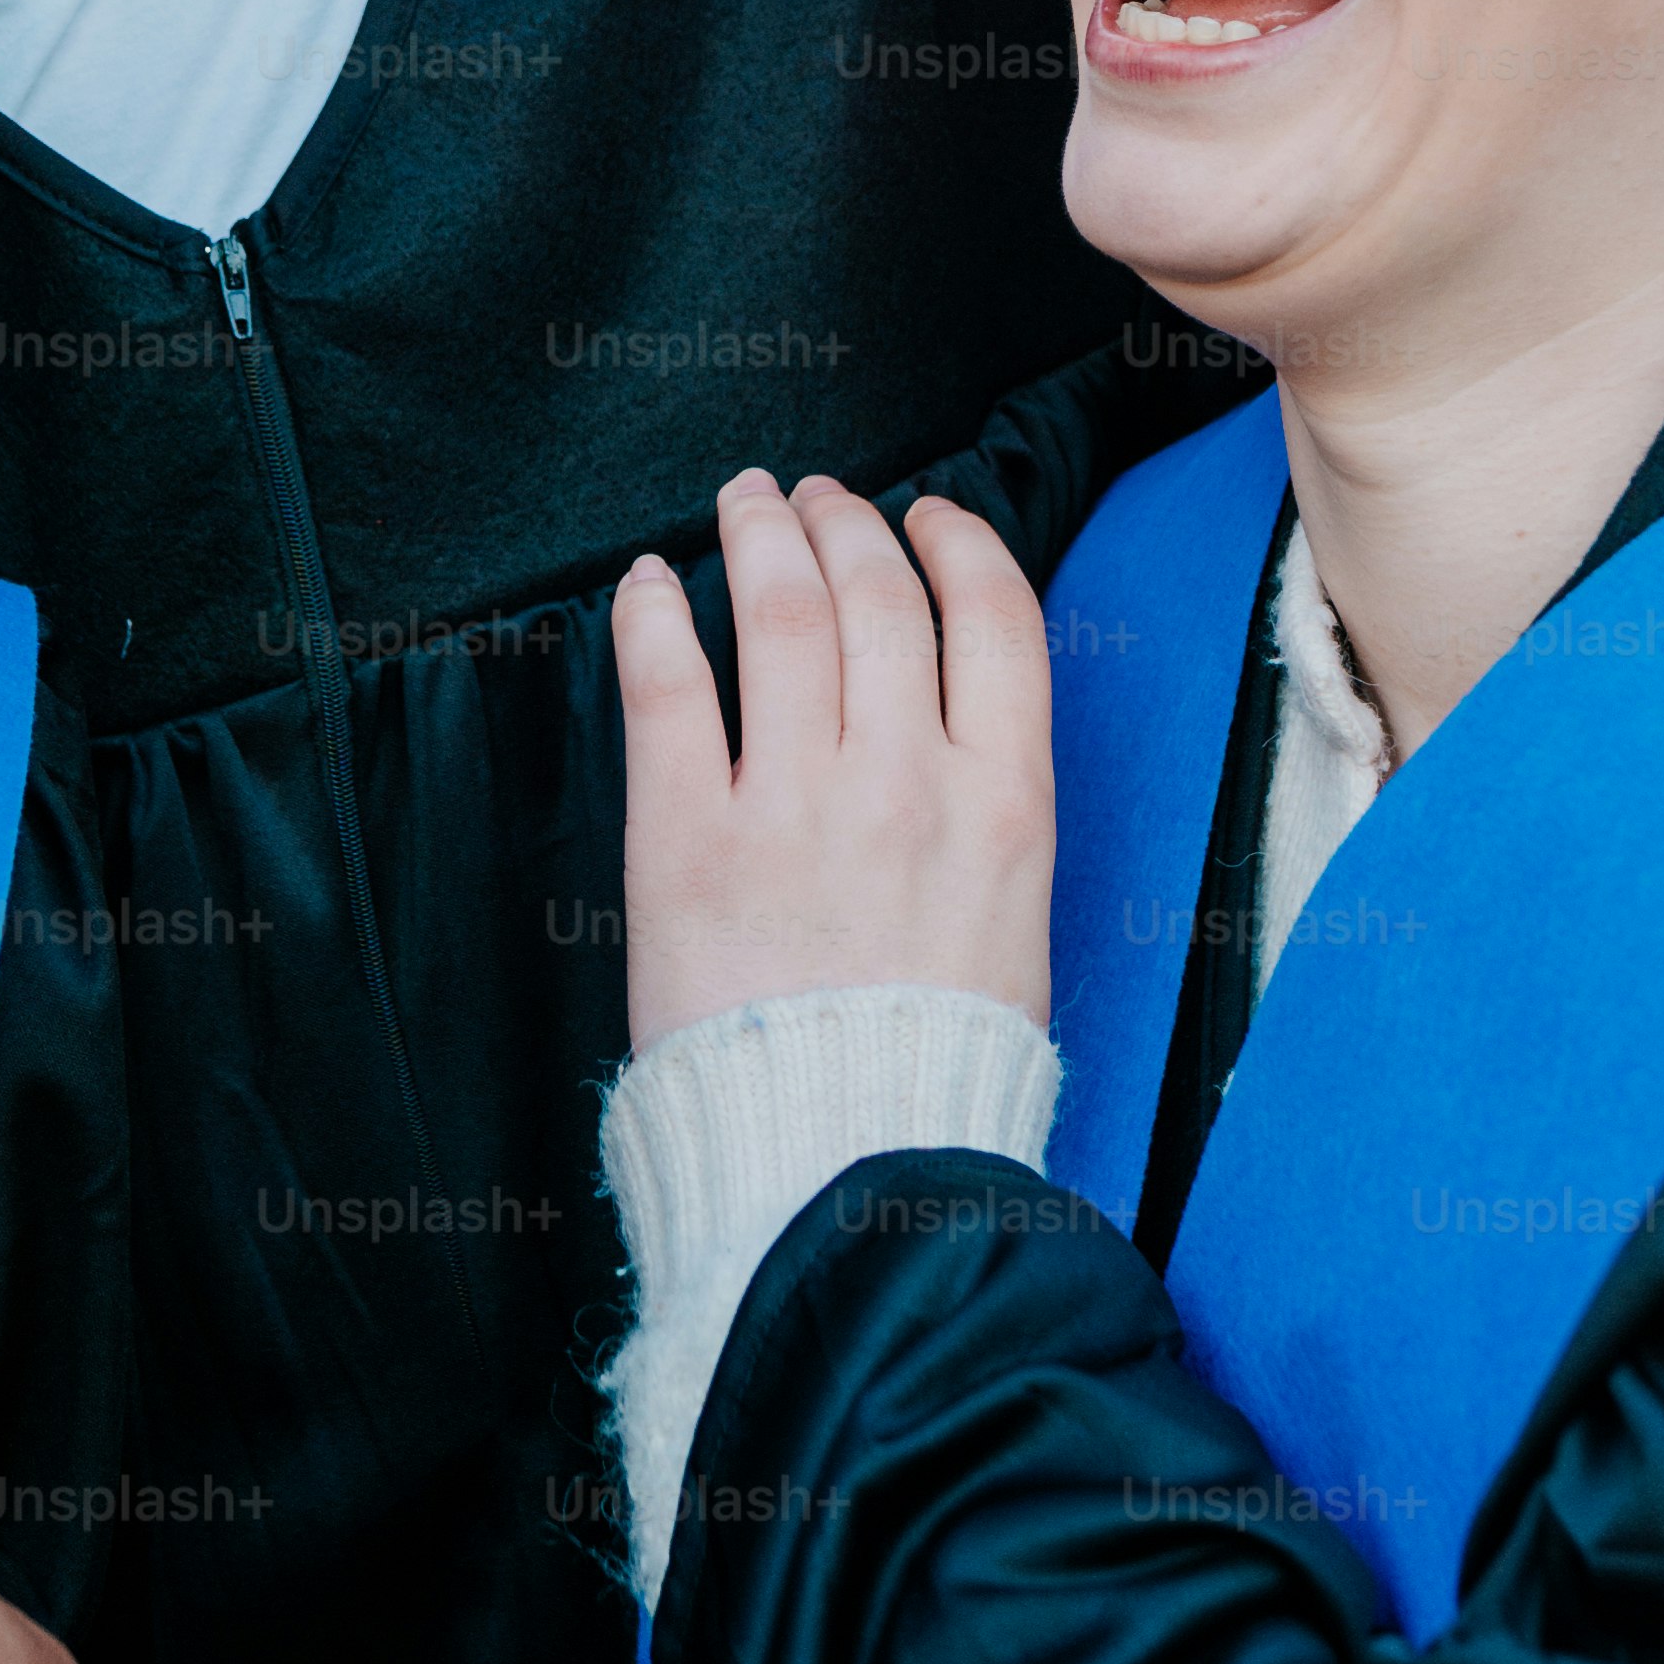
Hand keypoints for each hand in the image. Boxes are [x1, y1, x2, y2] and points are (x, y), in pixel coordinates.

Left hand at [614, 471, 1050, 1048]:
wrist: (846, 1164)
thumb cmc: (930, 1065)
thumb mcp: (1012, 922)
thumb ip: (986, 809)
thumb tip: (946, 720)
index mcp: (1006, 801)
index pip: (997, 617)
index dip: (956, 543)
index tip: (926, 515)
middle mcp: (906, 778)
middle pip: (878, 593)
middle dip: (844, 521)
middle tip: (813, 498)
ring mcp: (794, 801)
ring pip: (781, 609)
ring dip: (759, 535)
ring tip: (744, 506)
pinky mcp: (688, 836)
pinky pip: (669, 684)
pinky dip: (656, 613)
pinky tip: (652, 582)